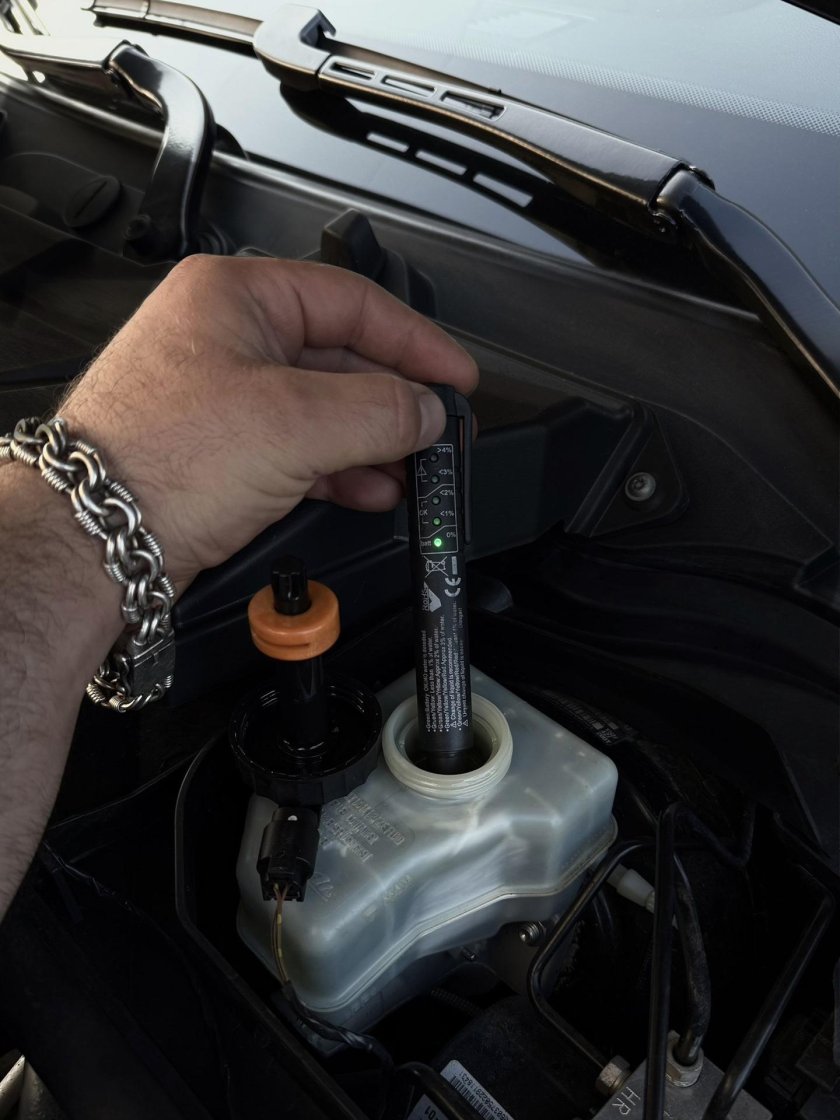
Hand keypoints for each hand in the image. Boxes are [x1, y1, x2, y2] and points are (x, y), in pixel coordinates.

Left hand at [61, 255, 477, 590]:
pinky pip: (296, 447)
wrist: (90, 540)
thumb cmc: (155, 462)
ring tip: (410, 468)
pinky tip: (369, 488)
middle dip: (393, 401)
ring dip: (371, 442)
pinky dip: (338, 468)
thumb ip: (379, 410)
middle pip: (339, 357)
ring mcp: (220, 396)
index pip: (352, 301)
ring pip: (320, 409)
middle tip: (435, 429)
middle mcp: (225, 338)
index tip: (454, 375)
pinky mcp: (218, 449)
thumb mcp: (295, 423)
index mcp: (235, 297)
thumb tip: (425, 409)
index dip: (415, 340)